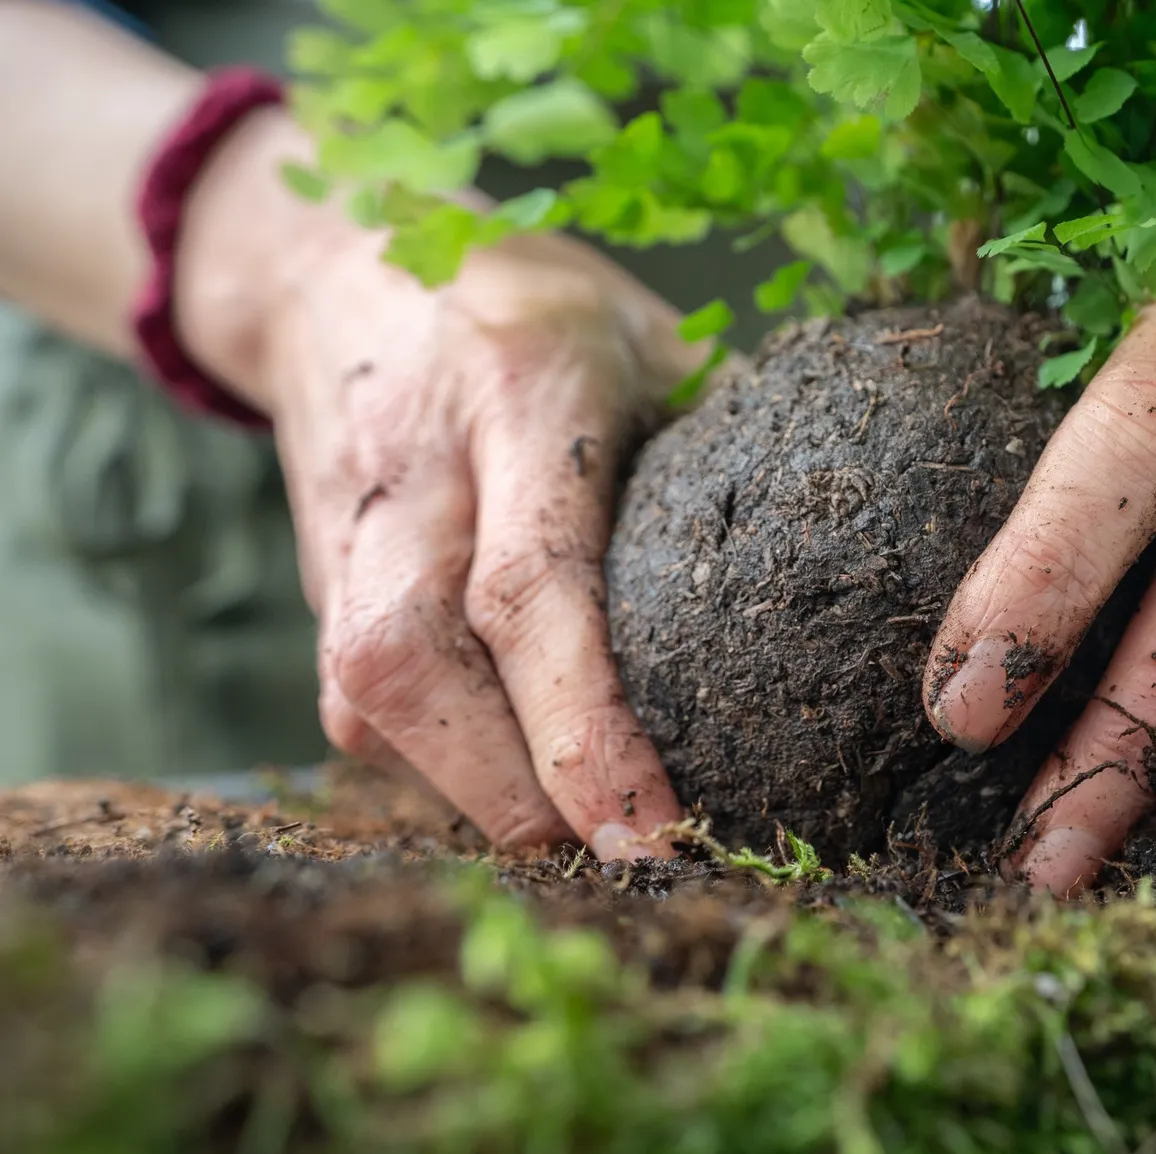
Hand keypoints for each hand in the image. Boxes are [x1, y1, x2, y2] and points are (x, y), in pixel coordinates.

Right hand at [174, 114, 710, 858]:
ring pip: (377, 712)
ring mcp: (342, 540)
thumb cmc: (534, 309)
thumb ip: (724, 442)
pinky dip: (450, 770)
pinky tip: (530, 783)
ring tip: (595, 839)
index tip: (657, 831)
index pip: (533, 588)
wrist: (333, 272)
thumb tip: (830, 576)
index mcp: (516, 394)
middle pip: (418, 672)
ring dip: (485, 797)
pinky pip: (367, 716)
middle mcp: (410, 477)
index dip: (586, 726)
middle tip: (639, 867)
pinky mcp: (315, 592)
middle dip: (523, 796)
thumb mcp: (650, 337)